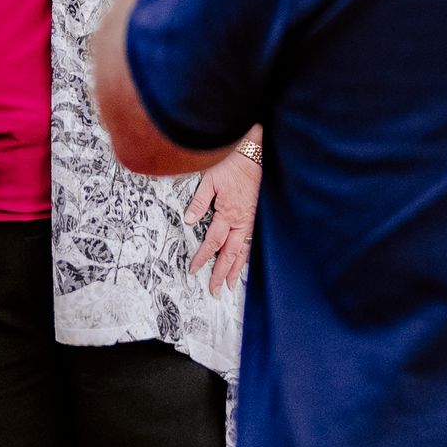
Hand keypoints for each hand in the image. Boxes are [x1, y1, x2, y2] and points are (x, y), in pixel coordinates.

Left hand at [185, 151, 260, 292]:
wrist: (257, 156)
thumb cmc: (232, 165)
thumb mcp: (210, 179)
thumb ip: (199, 201)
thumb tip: (188, 220)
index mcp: (228, 213)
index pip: (213, 242)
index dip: (203, 257)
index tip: (194, 270)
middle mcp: (241, 222)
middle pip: (230, 254)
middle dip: (221, 273)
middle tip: (214, 290)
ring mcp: (251, 222)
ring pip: (243, 252)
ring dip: (235, 270)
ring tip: (229, 285)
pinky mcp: (257, 219)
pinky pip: (251, 244)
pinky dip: (246, 257)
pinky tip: (242, 265)